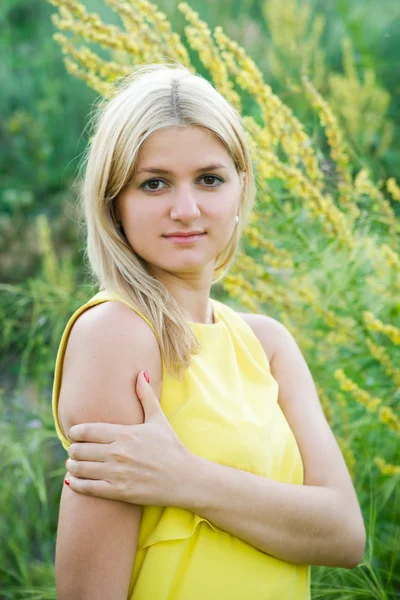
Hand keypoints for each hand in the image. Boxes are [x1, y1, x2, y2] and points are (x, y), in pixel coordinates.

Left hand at [64, 371, 193, 506]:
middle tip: (74, 450)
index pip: (87, 430)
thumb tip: (141, 373)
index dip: (75, 432)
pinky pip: (88, 488)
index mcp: (125, 433)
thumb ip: (146, 396)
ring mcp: (117, 472)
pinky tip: (74, 481)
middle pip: (80, 449)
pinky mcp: (119, 491)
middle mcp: (118, 452)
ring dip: (73, 465)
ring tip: (73, 464)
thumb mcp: (159, 419)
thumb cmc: (171, 447)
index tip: (75, 433)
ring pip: (80, 468)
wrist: (185, 478)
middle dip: (73, 449)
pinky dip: (77, 484)